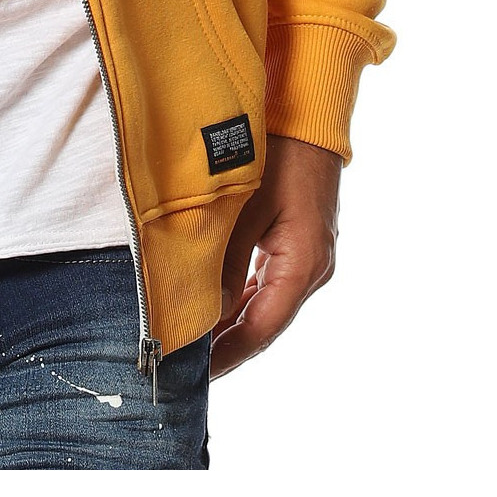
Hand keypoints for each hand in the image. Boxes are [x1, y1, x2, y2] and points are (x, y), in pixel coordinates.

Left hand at [210, 133, 341, 376]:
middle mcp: (311, 270)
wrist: (307, 119)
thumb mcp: (244, 208)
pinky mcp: (297, 246)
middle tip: (185, 368)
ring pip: (264, 306)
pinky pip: (266, 285)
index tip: (195, 377)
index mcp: (302, 265)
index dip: (227, 355)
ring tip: (191, 344)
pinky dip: (239, 299)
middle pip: (264, 323)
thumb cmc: (275, 155)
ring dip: (231, 324)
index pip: (261, 329)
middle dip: (225, 346)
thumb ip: (224, 261)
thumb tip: (205, 313)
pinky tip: (211, 308)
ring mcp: (307, 260)